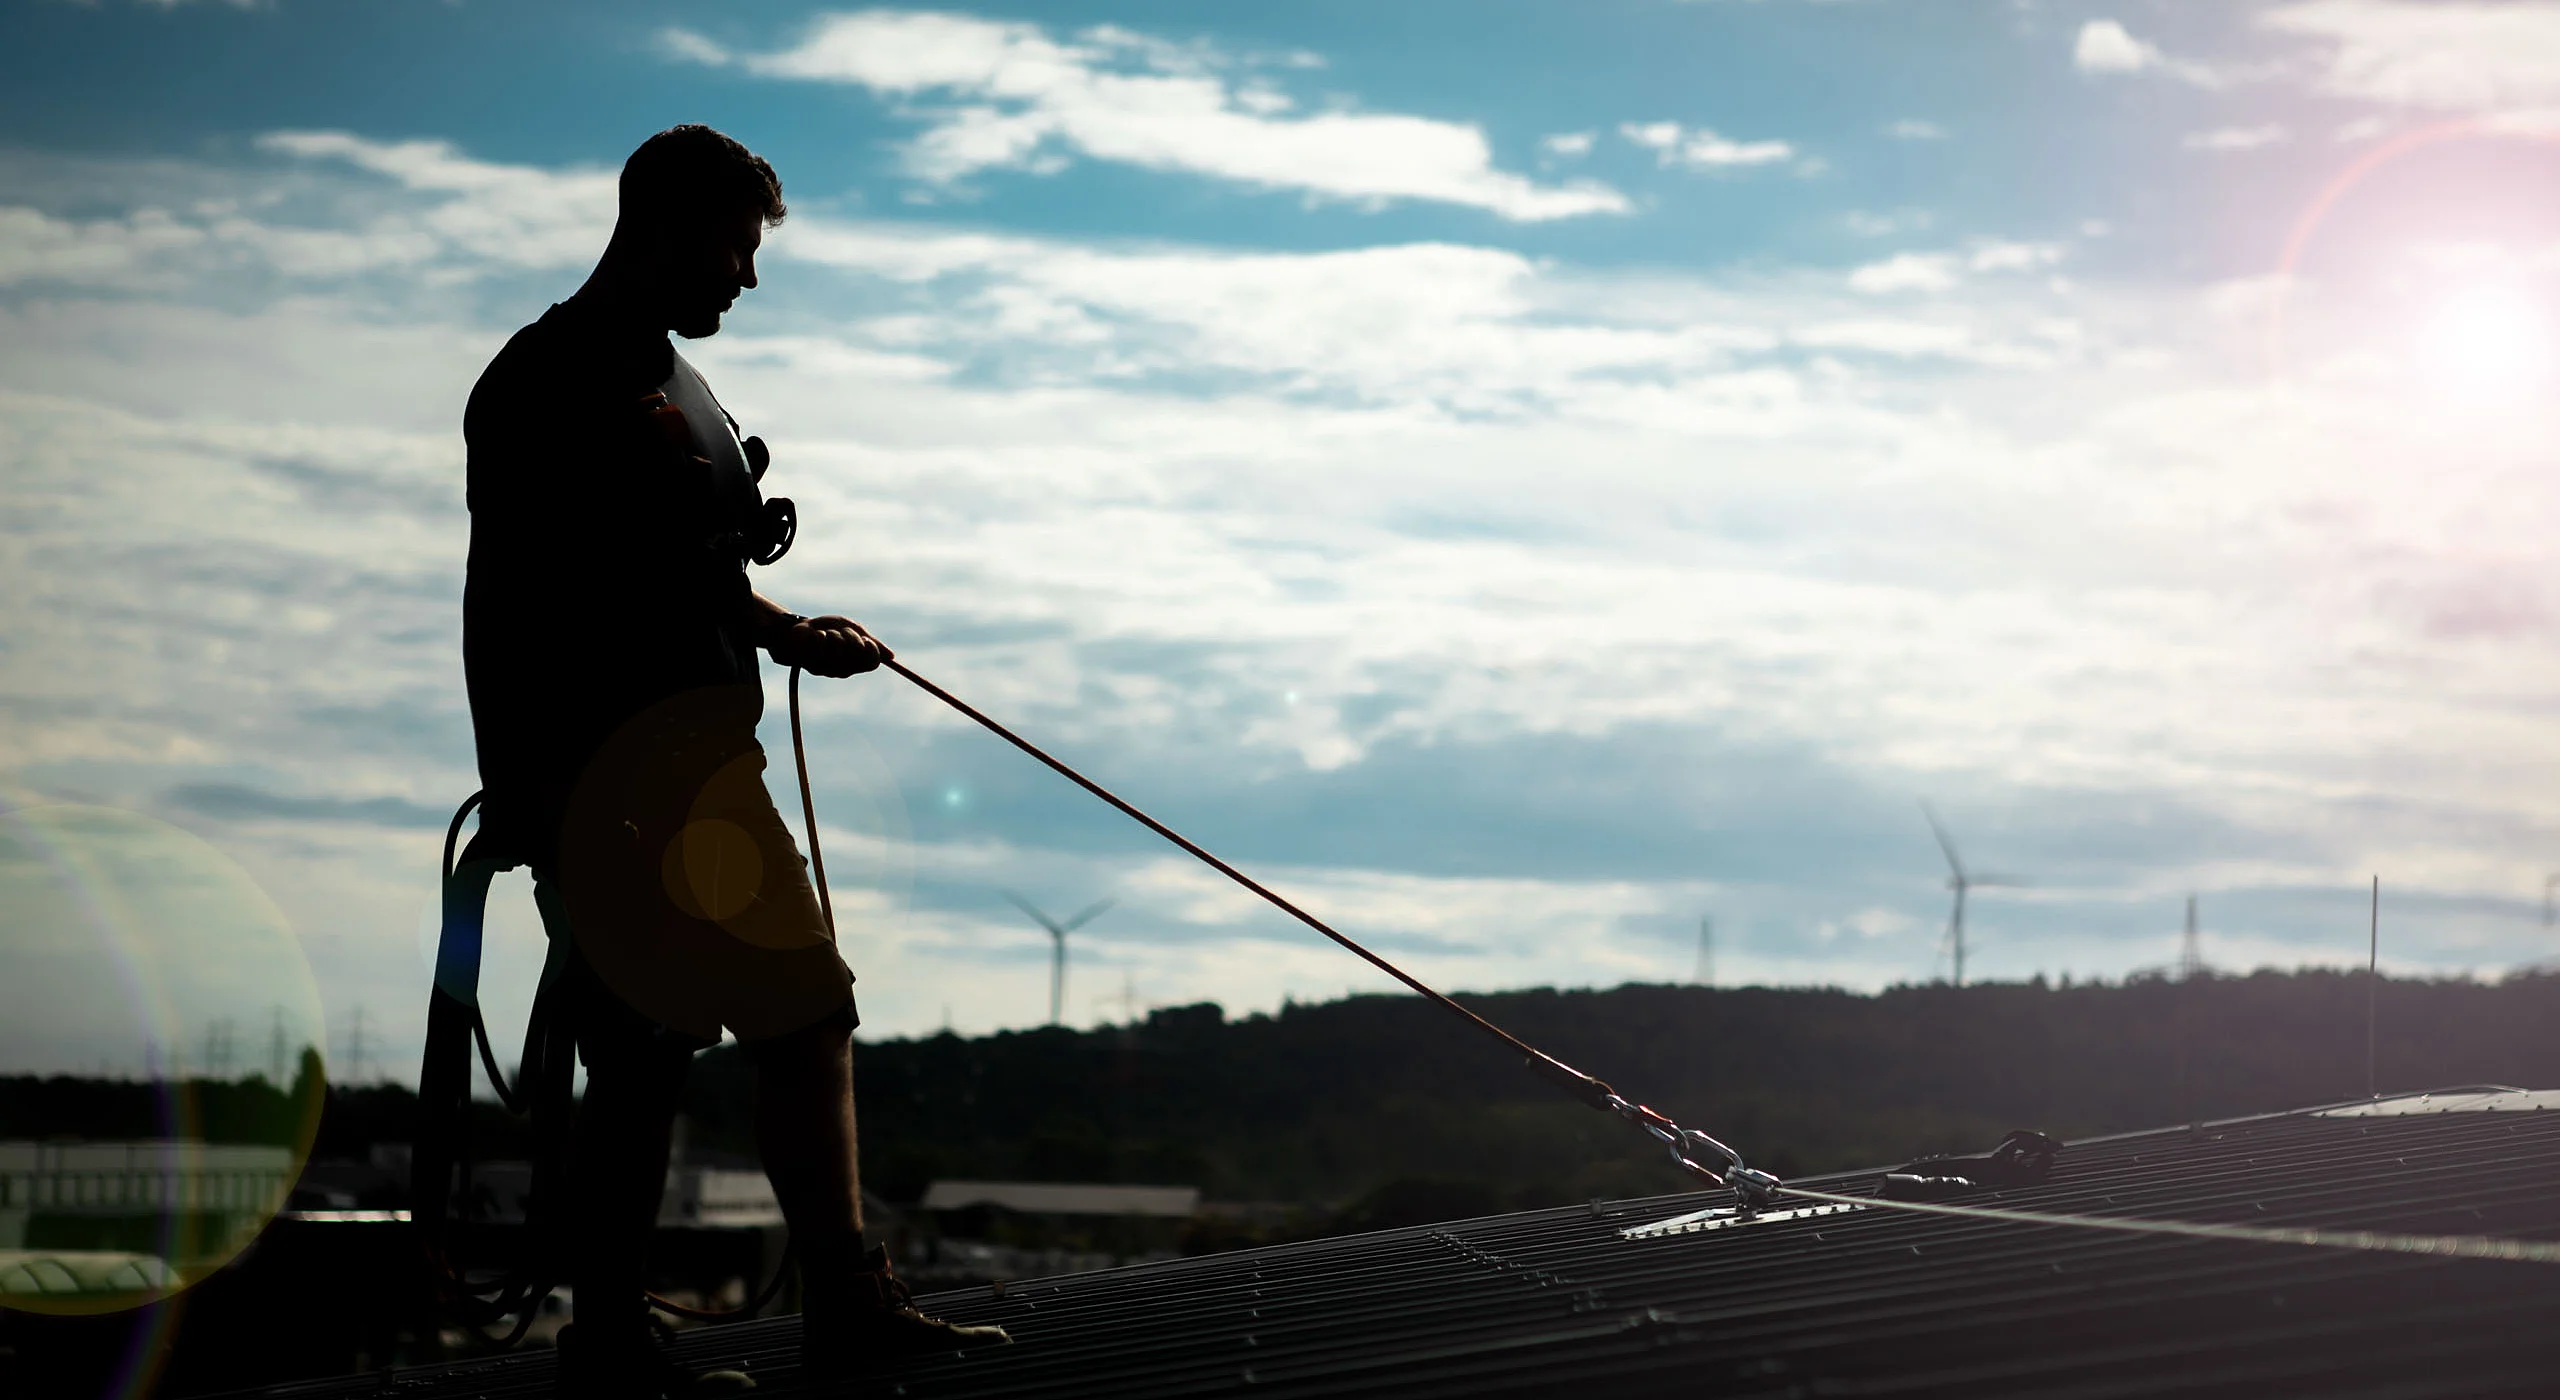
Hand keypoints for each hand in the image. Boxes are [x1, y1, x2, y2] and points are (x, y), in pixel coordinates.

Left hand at [771, 615, 891, 677]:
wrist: (797, 629)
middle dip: (849, 636)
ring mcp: (826, 669)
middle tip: (841, 631)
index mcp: (854, 662)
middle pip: (857, 653)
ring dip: (833, 634)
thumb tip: (892, 657)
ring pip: (839, 648)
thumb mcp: (851, 629)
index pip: (872, 662)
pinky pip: (823, 644)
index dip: (870, 648)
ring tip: (824, 634)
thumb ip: (871, 642)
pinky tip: (814, 637)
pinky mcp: (810, 663)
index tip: (865, 638)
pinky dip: (820, 635)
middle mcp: (842, 669)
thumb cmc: (825, 629)